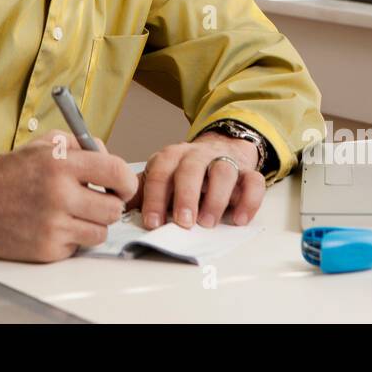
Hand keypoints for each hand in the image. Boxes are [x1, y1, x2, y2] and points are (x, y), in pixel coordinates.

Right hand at [0, 130, 138, 262]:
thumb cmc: (8, 173)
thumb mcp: (43, 145)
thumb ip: (79, 144)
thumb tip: (109, 155)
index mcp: (61, 164)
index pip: (116, 172)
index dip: (126, 181)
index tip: (122, 185)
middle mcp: (59, 195)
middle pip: (114, 208)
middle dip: (108, 204)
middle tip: (95, 200)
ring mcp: (53, 225)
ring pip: (100, 232)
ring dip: (92, 224)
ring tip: (72, 213)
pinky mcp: (47, 250)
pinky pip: (78, 247)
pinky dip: (71, 239)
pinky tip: (52, 226)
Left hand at [129, 131, 264, 229]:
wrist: (220, 148)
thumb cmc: (185, 172)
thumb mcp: (161, 177)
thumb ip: (143, 191)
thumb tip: (117, 208)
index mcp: (172, 156)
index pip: (160, 171)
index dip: (155, 197)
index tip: (153, 222)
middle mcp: (197, 155)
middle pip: (192, 168)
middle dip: (186, 196)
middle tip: (183, 222)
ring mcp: (224, 161)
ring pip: (223, 171)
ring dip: (216, 198)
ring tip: (208, 223)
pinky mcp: (247, 171)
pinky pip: (254, 181)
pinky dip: (249, 200)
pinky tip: (239, 219)